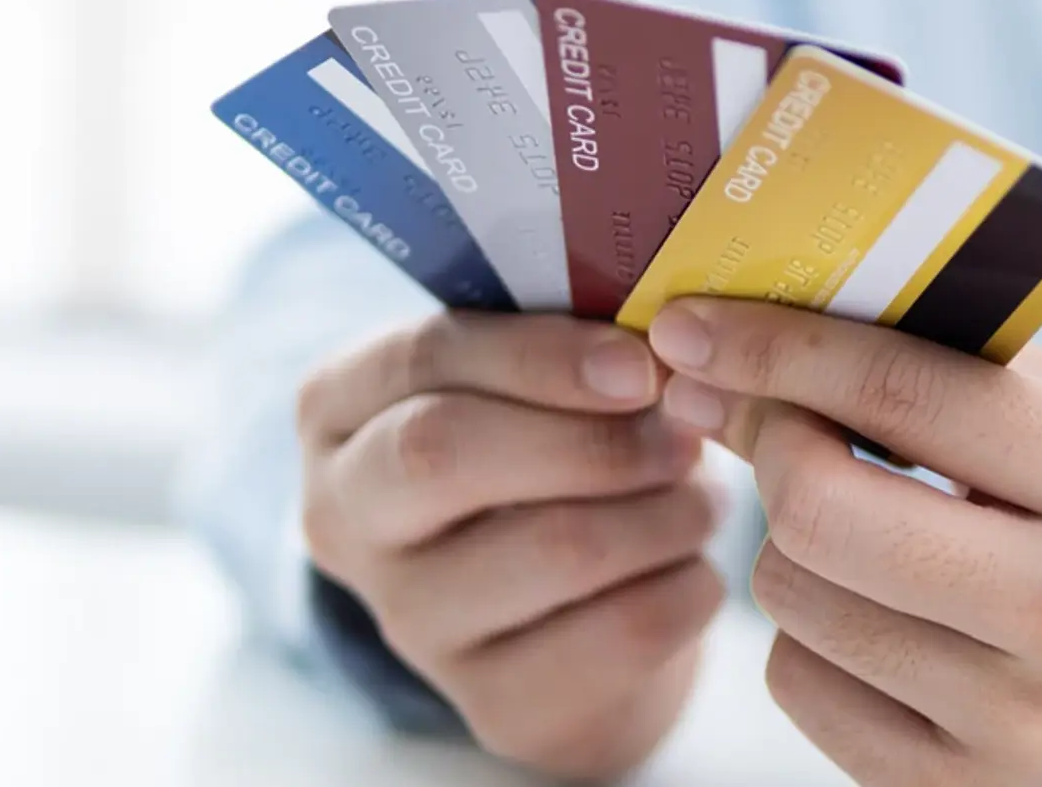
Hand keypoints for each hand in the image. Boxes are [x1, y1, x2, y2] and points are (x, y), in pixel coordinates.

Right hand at [296, 311, 726, 781]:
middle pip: (448, 452)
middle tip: (684, 433)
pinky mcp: (493, 704)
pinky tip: (693, 565)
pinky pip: (619, 632)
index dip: (543, 356)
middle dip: (594, 435)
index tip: (639, 363)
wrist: (568, 607)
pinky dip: (686, 585)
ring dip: (664, 509)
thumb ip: (570, 337)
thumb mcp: (535, 379)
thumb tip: (668, 338)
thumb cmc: (552, 447)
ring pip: (555, 546)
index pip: (425, 359)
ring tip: (700, 494)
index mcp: (341, 408)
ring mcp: (411, 622)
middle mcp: (347, 517)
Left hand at [645, 300, 1041, 786]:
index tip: (691, 323)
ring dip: (791, 540)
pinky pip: (800, 686)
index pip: (903, 394)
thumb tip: (761, 346)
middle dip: (770, 447)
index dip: (774, 347)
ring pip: (793, 600)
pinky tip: (878, 609)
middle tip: (770, 422)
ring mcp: (1018, 730)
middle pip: (820, 512)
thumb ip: (954, 368)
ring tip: (861, 523)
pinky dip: (810, 630)